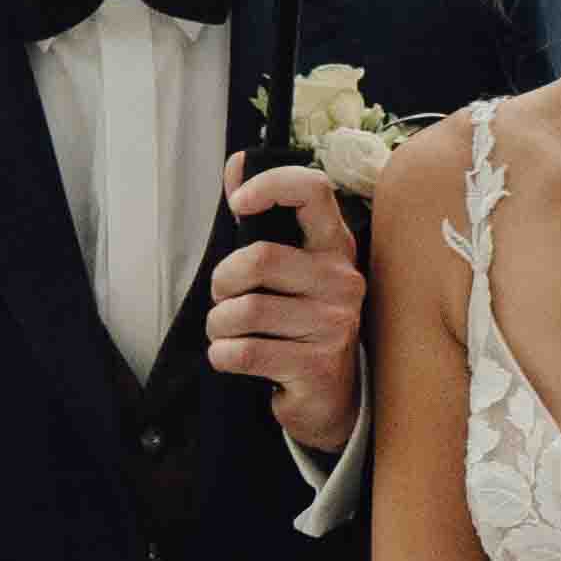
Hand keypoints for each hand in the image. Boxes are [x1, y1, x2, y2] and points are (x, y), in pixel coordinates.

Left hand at [208, 162, 368, 454]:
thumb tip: (236, 162)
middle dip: (222, 281)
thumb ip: (261, 217)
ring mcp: (334, 325)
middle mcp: (342, 280)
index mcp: (334, 247)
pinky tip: (231, 357)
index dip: (270, 186)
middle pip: (259, 259)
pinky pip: (245, 352)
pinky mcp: (317, 366)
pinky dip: (222, 355)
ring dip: (218, 325)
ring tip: (227, 332)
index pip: (313, 191)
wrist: (329, 398)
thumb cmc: (298, 323)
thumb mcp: (286, 269)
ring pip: (244, 311)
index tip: (239, 203)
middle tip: (224, 298)